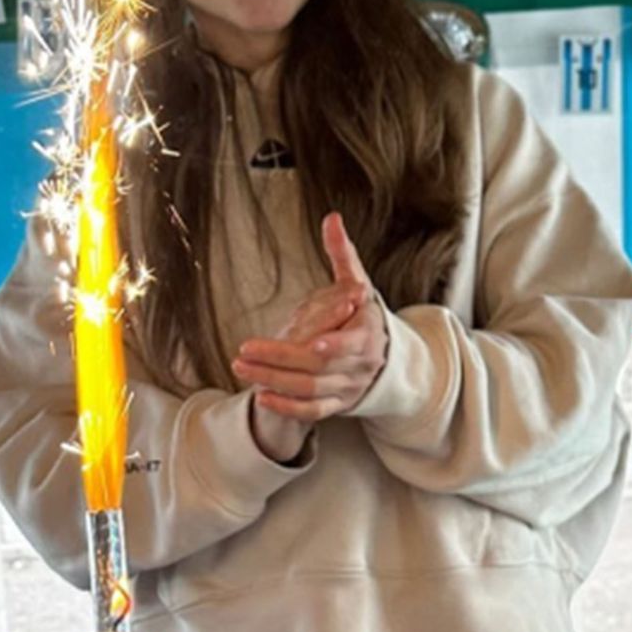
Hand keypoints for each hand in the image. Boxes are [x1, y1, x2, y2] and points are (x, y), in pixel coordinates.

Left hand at [232, 212, 387, 421]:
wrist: (387, 362)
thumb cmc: (365, 318)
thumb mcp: (358, 284)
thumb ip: (342, 255)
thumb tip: (332, 219)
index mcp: (369, 334)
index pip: (352, 343)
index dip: (333, 343)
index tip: (312, 341)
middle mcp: (361, 365)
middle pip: (320, 366)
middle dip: (281, 360)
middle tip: (245, 351)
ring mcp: (349, 387)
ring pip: (311, 390)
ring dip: (275, 382)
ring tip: (243, 368)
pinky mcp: (338, 404)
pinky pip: (313, 412)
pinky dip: (289, 408)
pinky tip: (262, 396)